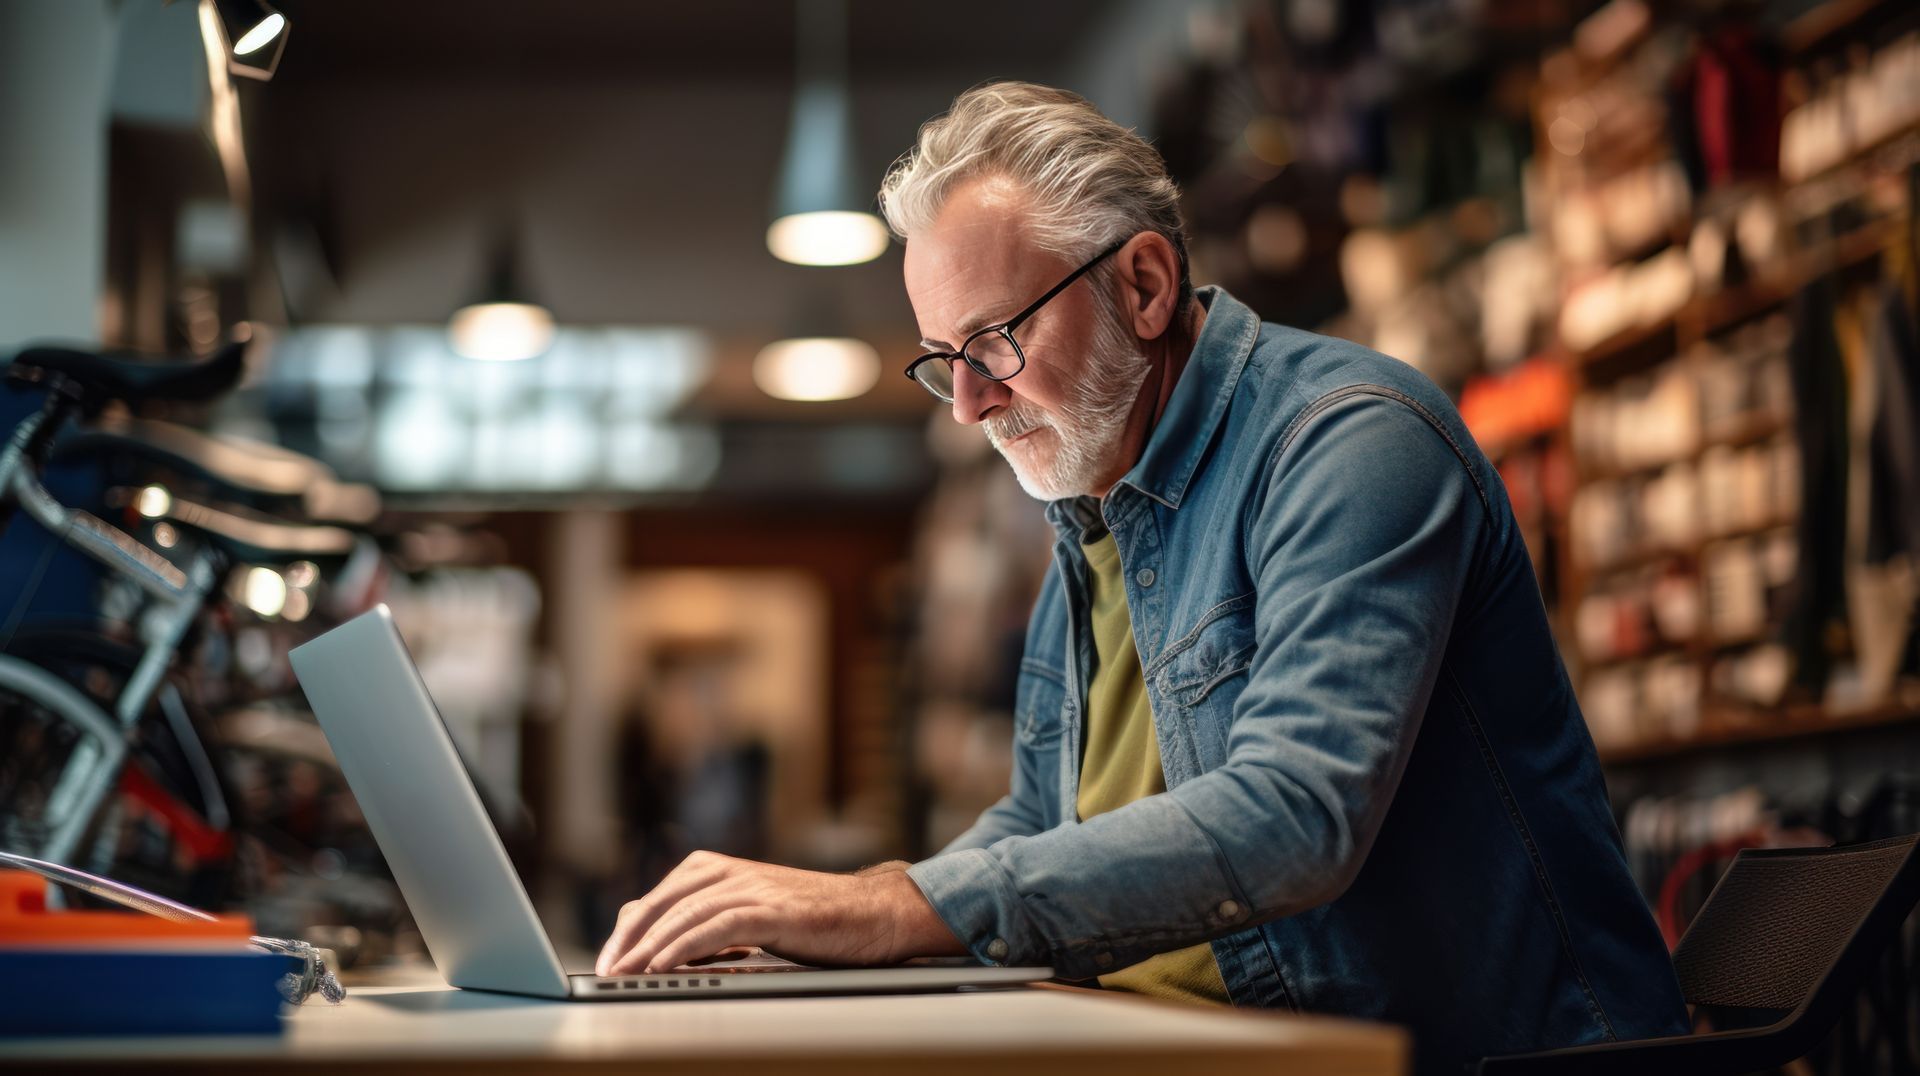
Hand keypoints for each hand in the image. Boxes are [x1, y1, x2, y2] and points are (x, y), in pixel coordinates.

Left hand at [594, 851, 965, 975]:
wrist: (873, 914)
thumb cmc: (815, 921)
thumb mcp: (753, 917)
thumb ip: (712, 924)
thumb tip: (661, 950)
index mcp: (721, 869)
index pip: (658, 897)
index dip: (627, 929)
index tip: (607, 961)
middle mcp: (732, 872)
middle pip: (661, 902)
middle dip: (627, 939)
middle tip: (605, 972)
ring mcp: (753, 887)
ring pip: (683, 913)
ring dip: (647, 947)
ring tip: (624, 974)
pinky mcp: (772, 909)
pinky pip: (716, 926)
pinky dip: (683, 946)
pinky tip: (663, 965)